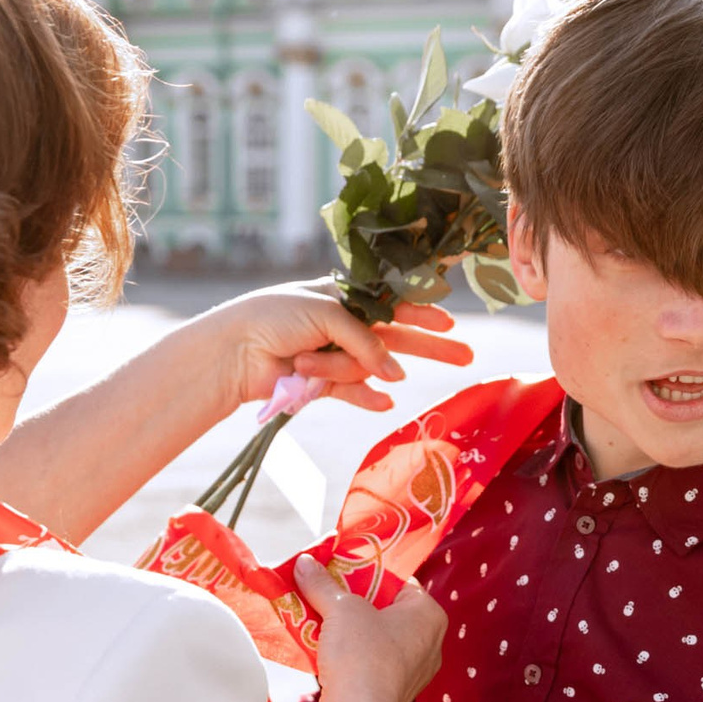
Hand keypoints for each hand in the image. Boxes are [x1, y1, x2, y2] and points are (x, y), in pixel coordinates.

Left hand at [206, 279, 474, 414]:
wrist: (235, 350)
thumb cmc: (276, 316)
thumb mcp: (327, 312)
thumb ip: (364, 339)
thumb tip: (394, 375)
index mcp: (345, 297)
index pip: (394, 304)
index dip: (422, 312)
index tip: (449, 322)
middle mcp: (344, 325)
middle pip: (399, 337)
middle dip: (431, 346)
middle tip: (467, 357)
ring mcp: (335, 356)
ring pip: (364, 368)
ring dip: (339, 369)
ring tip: (304, 365)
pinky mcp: (323, 386)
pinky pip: (355, 394)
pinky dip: (367, 398)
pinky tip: (385, 403)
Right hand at [296, 556, 447, 701]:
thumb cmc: (362, 655)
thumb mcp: (340, 609)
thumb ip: (322, 583)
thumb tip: (303, 563)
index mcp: (429, 615)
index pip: (399, 581)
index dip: (367, 572)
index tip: (340, 568)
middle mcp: (429, 642)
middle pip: (385, 609)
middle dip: (352, 601)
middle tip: (325, 591)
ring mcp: (413, 670)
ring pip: (375, 637)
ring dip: (347, 628)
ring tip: (318, 616)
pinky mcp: (393, 691)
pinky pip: (370, 661)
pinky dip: (349, 653)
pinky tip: (323, 647)